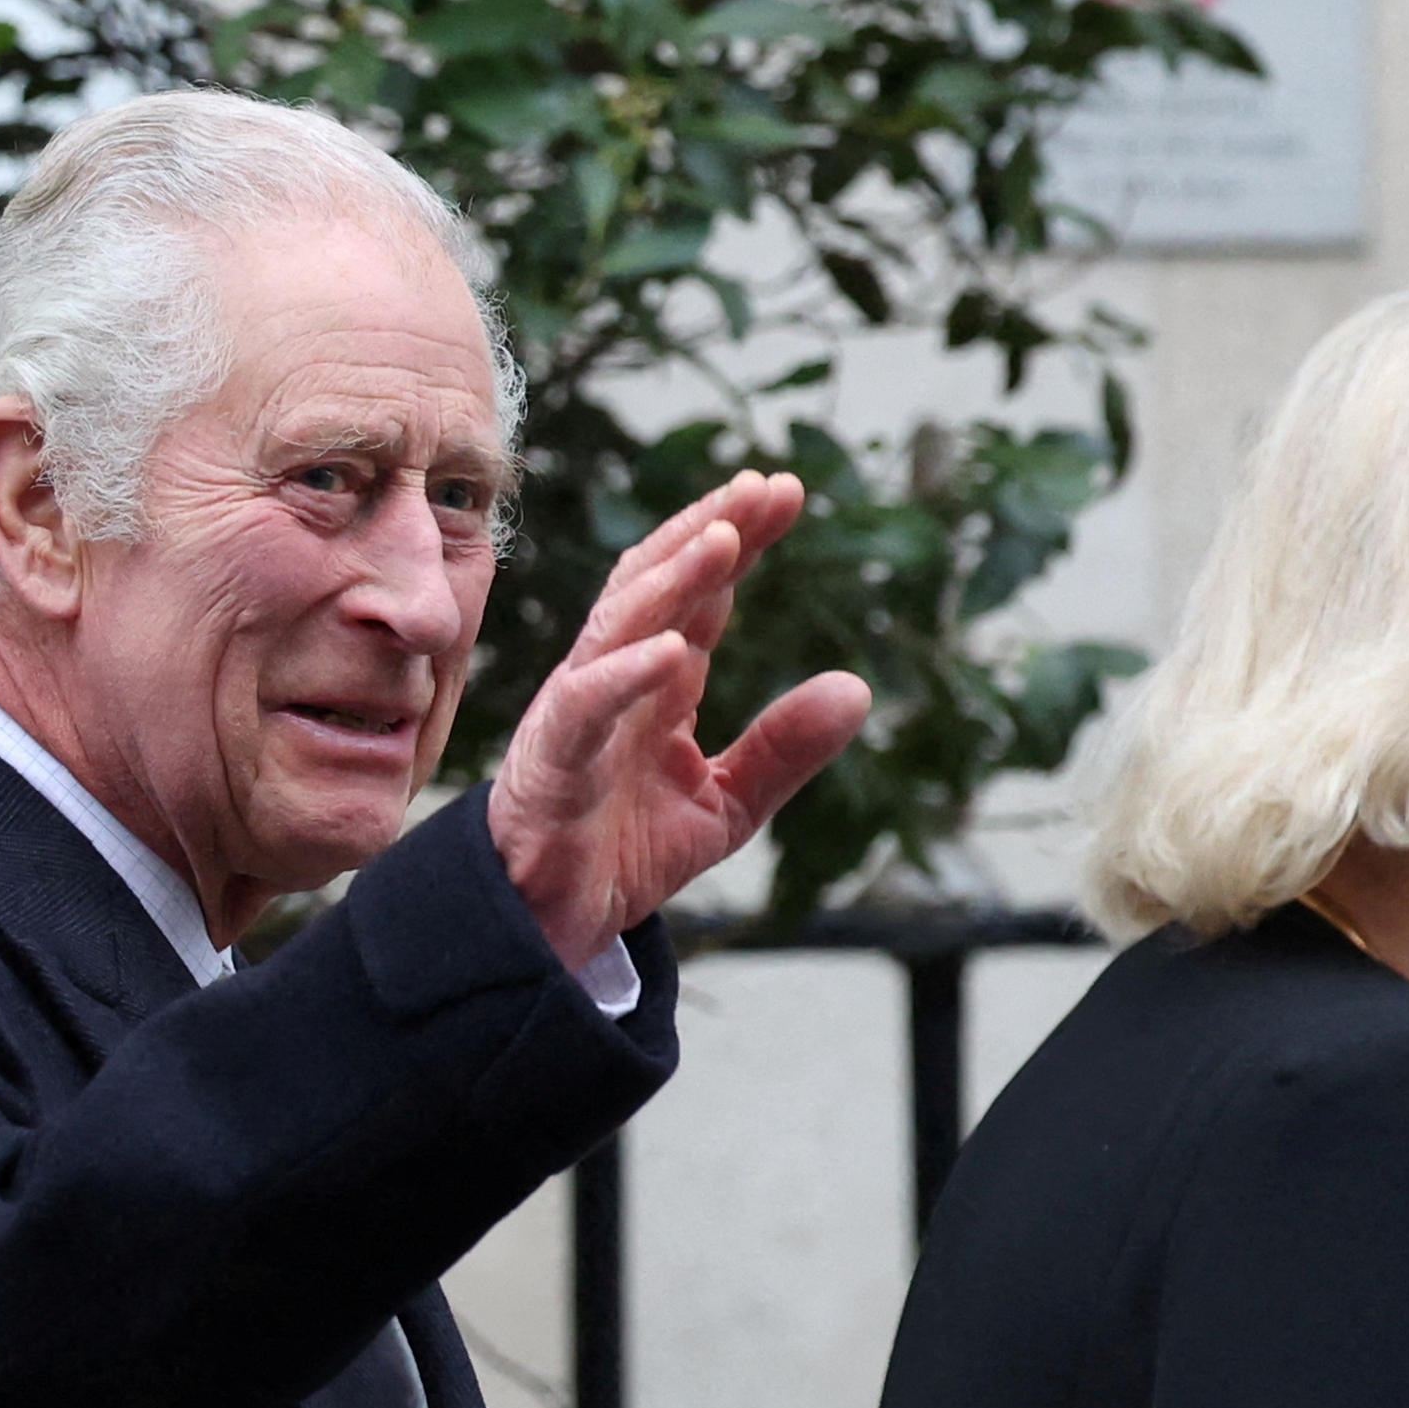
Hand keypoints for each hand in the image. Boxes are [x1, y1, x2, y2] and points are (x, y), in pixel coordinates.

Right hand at [487, 470, 871, 963]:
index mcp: (657, 681)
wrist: (549, 921)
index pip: (701, 592)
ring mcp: (578, 709)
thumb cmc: (623, 851)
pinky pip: (589, 704)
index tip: (786, 491)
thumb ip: (786, 749)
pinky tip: (673, 649)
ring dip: (672, 579)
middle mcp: (615, 677)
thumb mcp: (728, 803)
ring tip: (724, 539)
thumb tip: (859, 688)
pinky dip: (628, 674)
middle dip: (709, 530)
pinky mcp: (553, 757)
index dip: (739, 538)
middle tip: (762, 486)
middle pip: (658, 582)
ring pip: (621, 623)